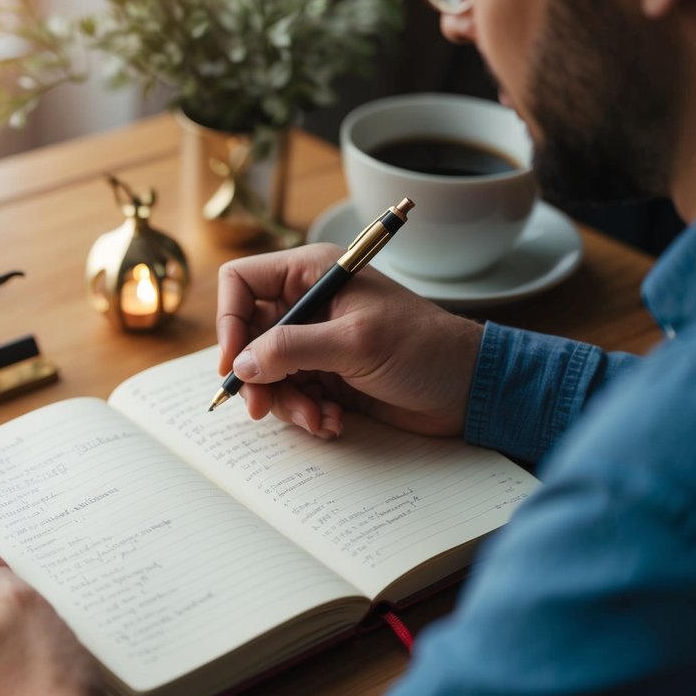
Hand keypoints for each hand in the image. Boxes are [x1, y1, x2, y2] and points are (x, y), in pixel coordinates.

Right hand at [217, 244, 483, 437]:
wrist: (466, 388)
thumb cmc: (423, 349)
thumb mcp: (354, 343)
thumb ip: (292, 349)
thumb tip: (242, 363)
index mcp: (313, 274)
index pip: (241, 283)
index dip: (229, 321)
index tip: (234, 362)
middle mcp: (308, 304)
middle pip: (248, 336)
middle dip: (257, 376)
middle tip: (263, 408)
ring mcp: (316, 343)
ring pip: (267, 373)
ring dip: (287, 403)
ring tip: (320, 418)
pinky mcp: (327, 376)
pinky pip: (293, 396)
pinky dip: (307, 414)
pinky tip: (335, 421)